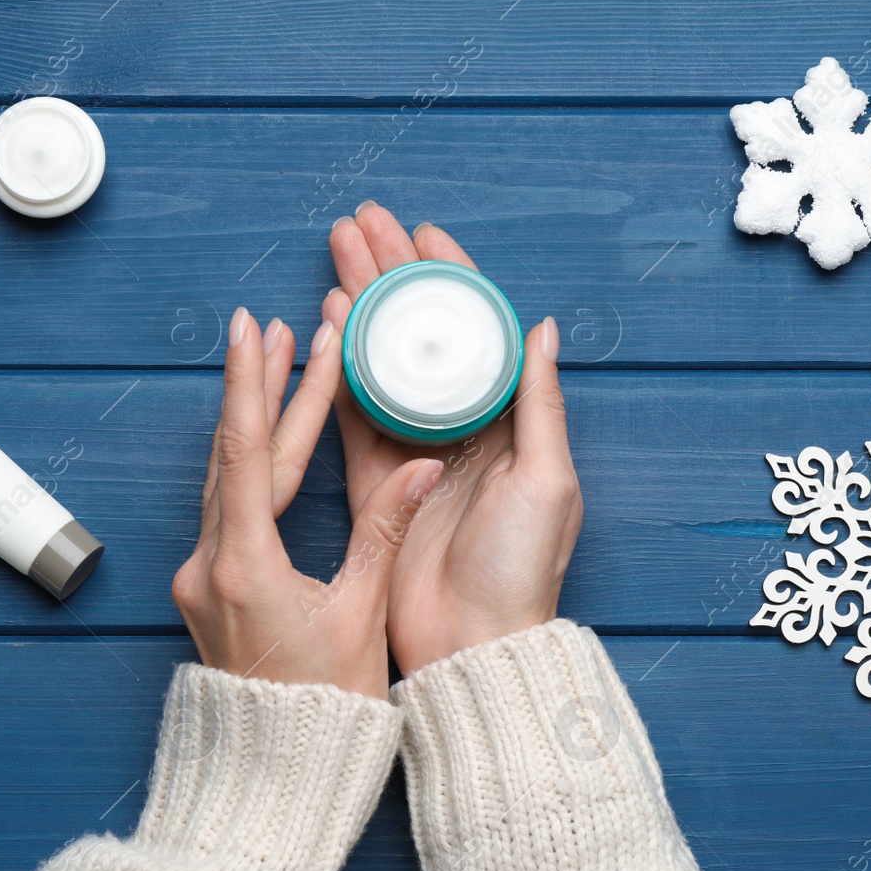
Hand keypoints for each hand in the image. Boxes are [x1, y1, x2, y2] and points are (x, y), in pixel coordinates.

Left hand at [172, 306, 443, 698]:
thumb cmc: (323, 711)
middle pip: (235, 456)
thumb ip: (384, 534)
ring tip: (273, 368)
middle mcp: (208, 565)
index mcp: (244, 566)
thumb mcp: (360, 617)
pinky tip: (267, 445)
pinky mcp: (208, 592)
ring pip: (225, 480)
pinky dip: (249, 468)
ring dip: (252, 424)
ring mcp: (200, 579)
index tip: (255, 330)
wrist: (273, 776)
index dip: (256, 385)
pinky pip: (224, 509)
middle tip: (277, 329)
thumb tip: (420, 466)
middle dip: (260, 390)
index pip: (249, 453)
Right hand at [325, 202, 582, 674]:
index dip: (450, 278)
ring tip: (335, 256)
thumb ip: (538, 403)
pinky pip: (353, 413)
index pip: (477, 330)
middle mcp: (463, 429)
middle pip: (422, 334)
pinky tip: (324, 325)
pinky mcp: (377, 482)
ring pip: (383, 362)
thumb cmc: (519, 570)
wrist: (471, 644)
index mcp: (510, 423)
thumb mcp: (546, 479)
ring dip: (360, 308)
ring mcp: (416, 452)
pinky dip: (337, 369)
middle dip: (392, 275)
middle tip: (360, 225)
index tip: (421, 233)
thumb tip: (543, 326)